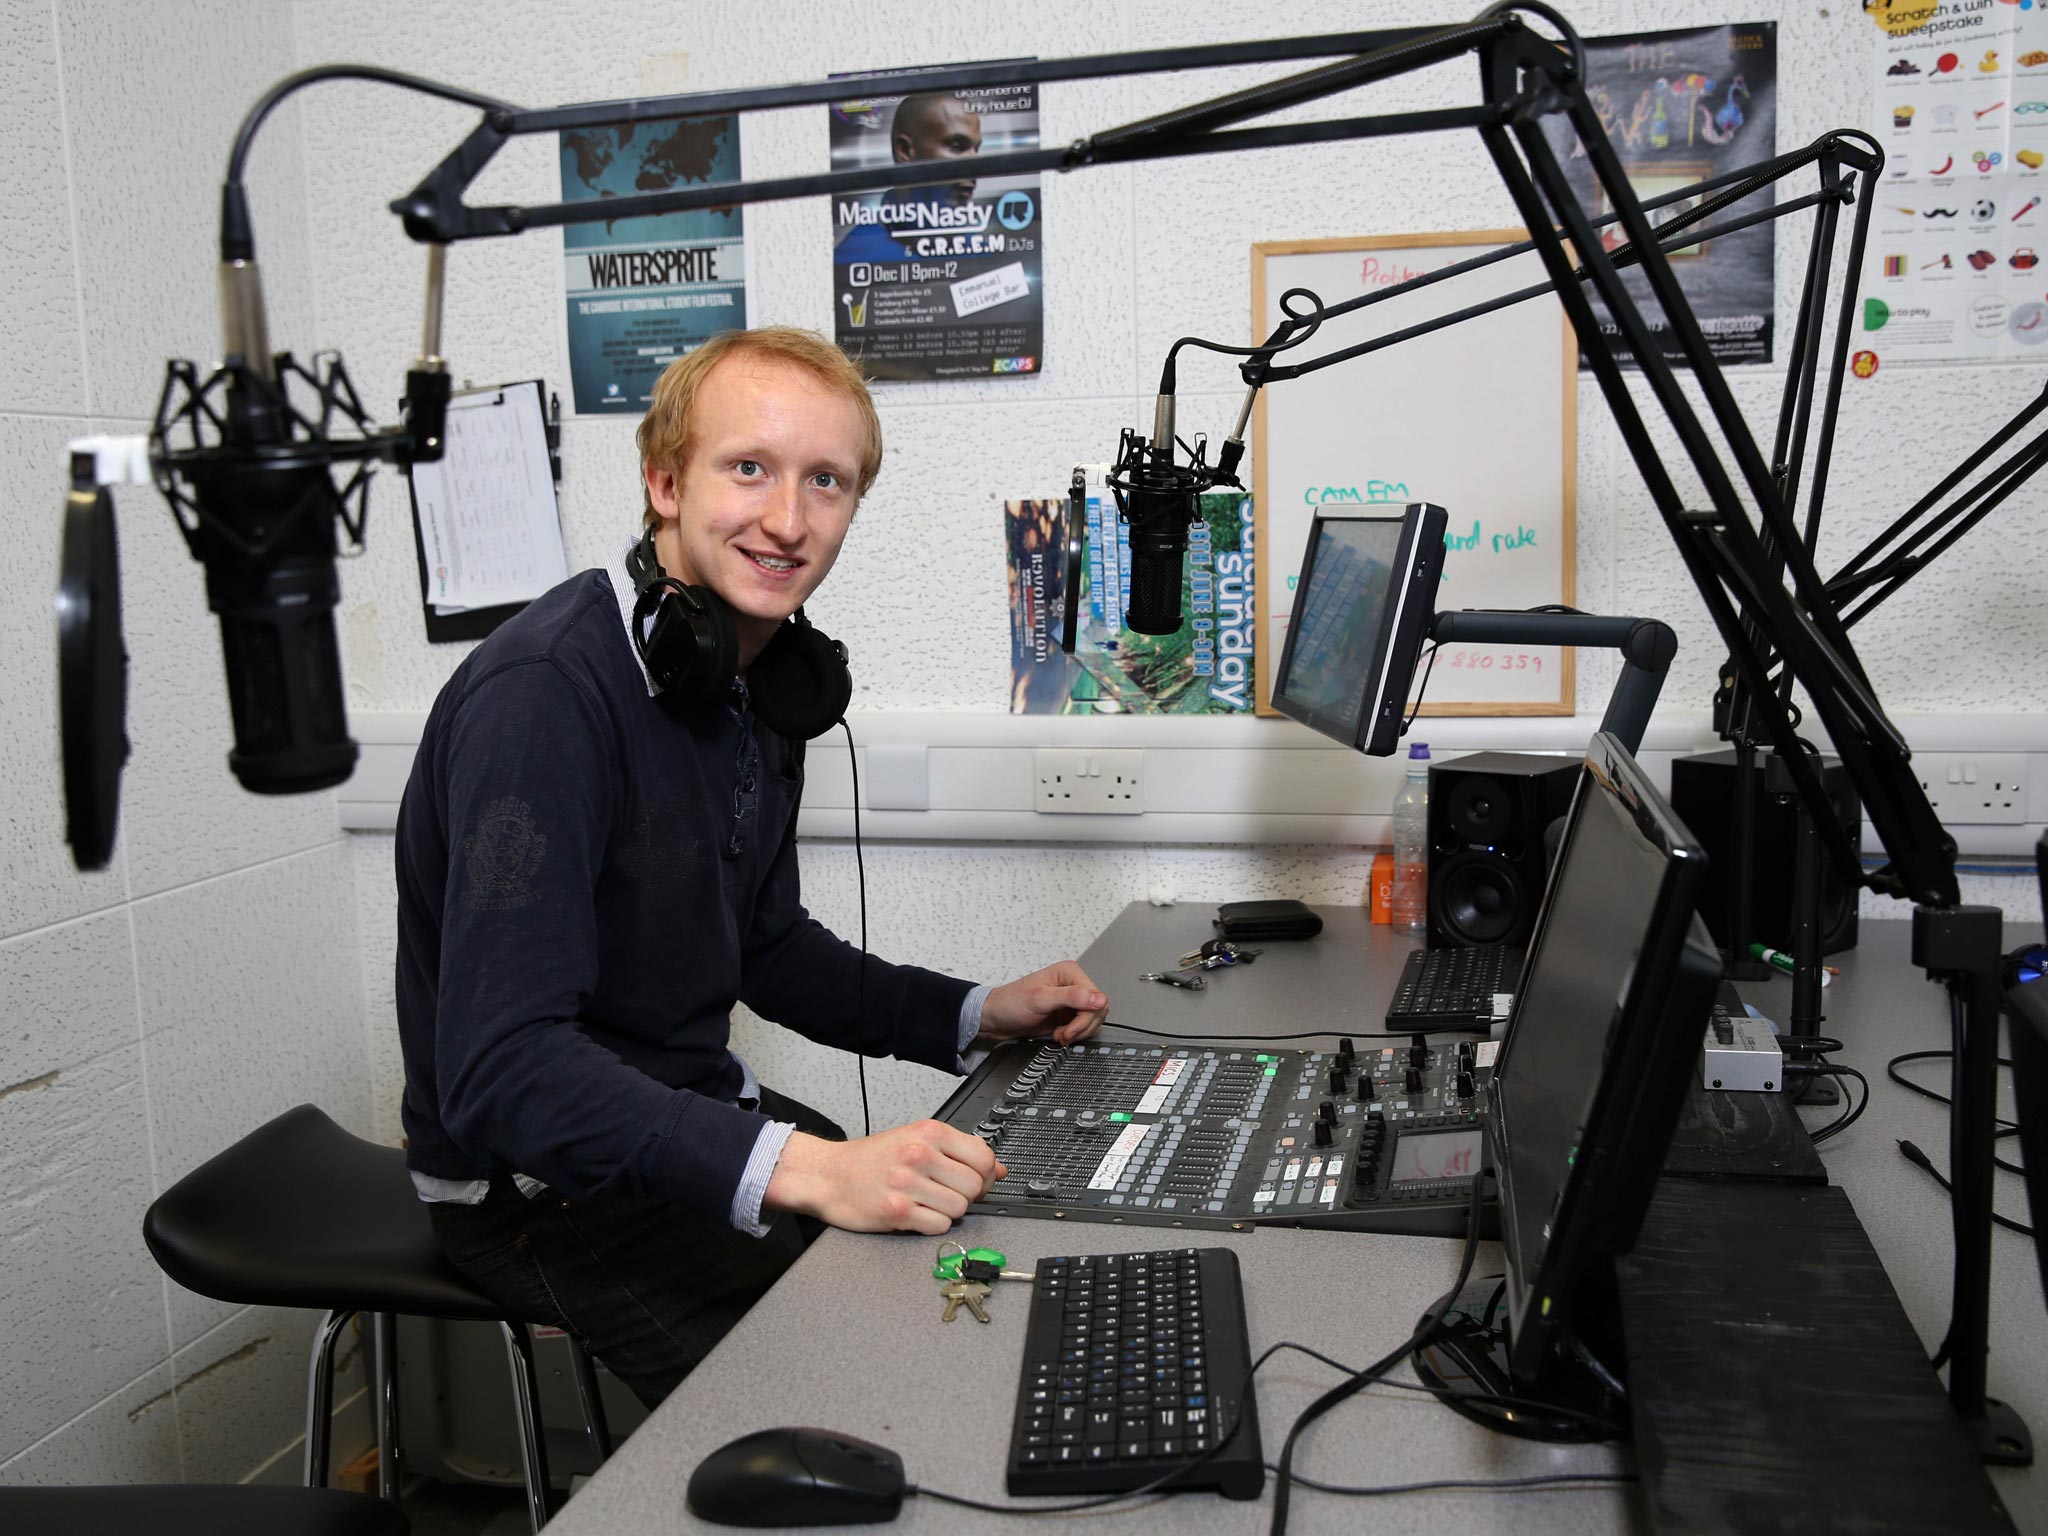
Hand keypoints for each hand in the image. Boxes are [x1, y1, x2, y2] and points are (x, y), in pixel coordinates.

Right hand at [762, 1121, 1004, 1234]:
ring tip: (927, 1202)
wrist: (828, 1175)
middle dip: (966, 1195)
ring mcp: (908, 1183)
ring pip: (959, 1209)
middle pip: (974, 1186)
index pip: (984, 1157)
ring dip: (948, 1211)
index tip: (977, 1180)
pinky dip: (932, 1225)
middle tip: (946, 1193)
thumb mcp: (917, 1139)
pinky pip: (939, 1226)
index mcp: (929, 1132)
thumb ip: (959, 1151)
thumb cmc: (872, 1159)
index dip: (986, 1175)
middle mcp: (919, 1154)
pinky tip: (916, 1213)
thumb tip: (999, 1169)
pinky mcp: (897, 1211)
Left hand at [978, 960, 1107, 1047]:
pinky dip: (1074, 1035)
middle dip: (1081, 1027)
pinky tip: (1059, 1034)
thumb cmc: (1010, 1003)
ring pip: (1093, 1021)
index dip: (1085, 1017)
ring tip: (1059, 1034)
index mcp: (1070, 973)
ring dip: (1077, 1033)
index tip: (1069, 1029)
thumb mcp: (1040, 999)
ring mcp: (1071, 1001)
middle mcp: (1073, 985)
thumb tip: (1098, 998)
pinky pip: (1083, 1028)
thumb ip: (1071, 997)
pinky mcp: (1067, 1015)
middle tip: (1063, 1034)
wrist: (995, 1019)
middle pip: (1097, 1011)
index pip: (1097, 998)